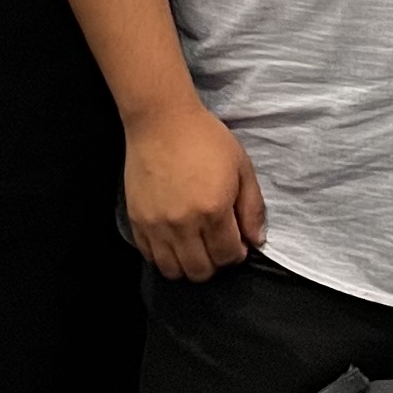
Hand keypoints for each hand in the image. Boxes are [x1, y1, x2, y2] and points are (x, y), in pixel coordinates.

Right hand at [127, 98, 266, 280]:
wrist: (161, 121)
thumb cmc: (206, 139)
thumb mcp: (241, 167)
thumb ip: (252, 207)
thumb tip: (256, 241)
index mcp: (213, 210)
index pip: (227, 256)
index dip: (236, 254)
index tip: (236, 242)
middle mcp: (183, 224)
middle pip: (200, 271)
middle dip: (215, 264)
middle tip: (217, 245)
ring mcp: (157, 225)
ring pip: (173, 271)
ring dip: (189, 265)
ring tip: (196, 247)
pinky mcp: (137, 221)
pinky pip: (150, 256)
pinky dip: (164, 257)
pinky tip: (174, 241)